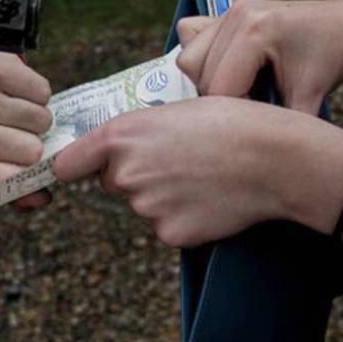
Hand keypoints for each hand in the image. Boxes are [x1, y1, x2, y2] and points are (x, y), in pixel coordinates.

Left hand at [0, 51, 52, 210]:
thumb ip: (13, 191)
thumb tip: (42, 198)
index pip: (11, 186)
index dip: (33, 180)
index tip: (39, 172)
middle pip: (34, 152)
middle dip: (36, 143)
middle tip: (20, 134)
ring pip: (42, 120)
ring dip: (37, 118)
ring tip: (17, 114)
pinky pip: (42, 92)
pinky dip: (37, 93)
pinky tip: (17, 93)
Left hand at [53, 97, 342, 247]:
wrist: (275, 157)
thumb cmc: (229, 121)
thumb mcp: (173, 109)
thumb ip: (136, 131)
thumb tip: (118, 147)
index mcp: (120, 136)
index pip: (67, 164)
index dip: (72, 165)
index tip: (72, 169)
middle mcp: (125, 174)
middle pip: (114, 181)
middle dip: (135, 174)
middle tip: (176, 159)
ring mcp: (147, 207)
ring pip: (144, 204)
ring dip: (162, 195)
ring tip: (201, 175)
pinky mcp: (170, 233)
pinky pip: (167, 226)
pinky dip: (184, 217)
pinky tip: (209, 199)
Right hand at [176, 0, 342, 113]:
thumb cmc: (329, 58)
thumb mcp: (307, 100)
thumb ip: (272, 125)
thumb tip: (246, 152)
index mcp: (255, 32)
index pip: (217, 88)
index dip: (233, 112)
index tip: (257, 118)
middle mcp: (236, 16)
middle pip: (196, 73)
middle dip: (219, 98)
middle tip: (251, 103)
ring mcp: (229, 11)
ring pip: (188, 57)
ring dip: (205, 79)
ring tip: (238, 86)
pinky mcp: (225, 12)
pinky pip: (191, 36)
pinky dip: (202, 58)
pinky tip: (227, 67)